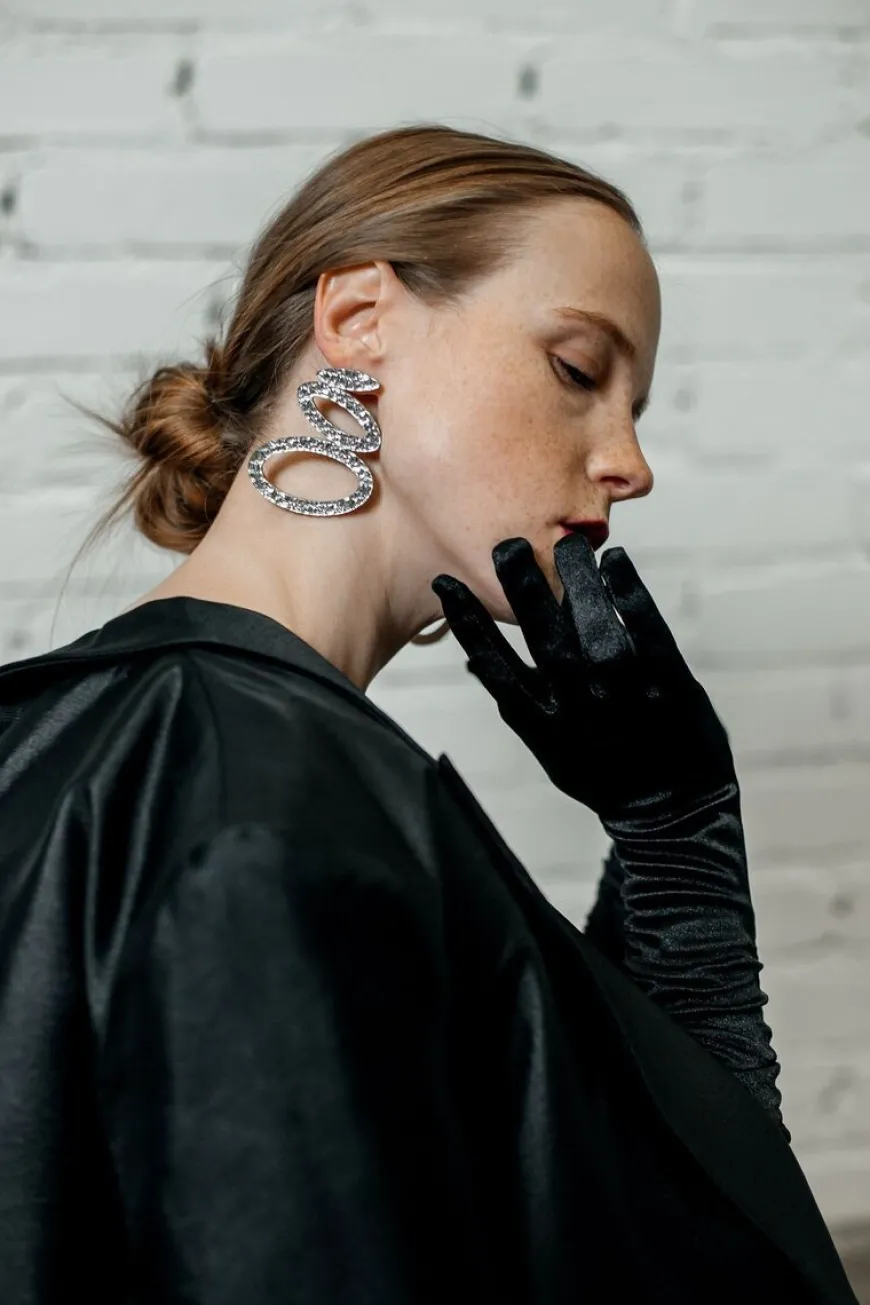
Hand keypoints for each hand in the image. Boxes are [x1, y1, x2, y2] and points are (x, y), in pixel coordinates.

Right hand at [432, 533, 735, 829]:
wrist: (673, 812)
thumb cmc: (602, 772)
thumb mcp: (550, 747)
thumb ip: (519, 702)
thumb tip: (476, 660)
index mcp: (541, 721)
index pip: (494, 665)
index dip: (467, 623)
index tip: (446, 583)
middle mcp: (578, 705)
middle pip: (541, 635)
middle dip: (520, 587)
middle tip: (507, 544)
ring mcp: (625, 693)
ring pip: (592, 625)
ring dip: (576, 579)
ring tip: (567, 544)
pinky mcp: (668, 682)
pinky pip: (646, 627)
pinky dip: (629, 592)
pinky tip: (617, 562)